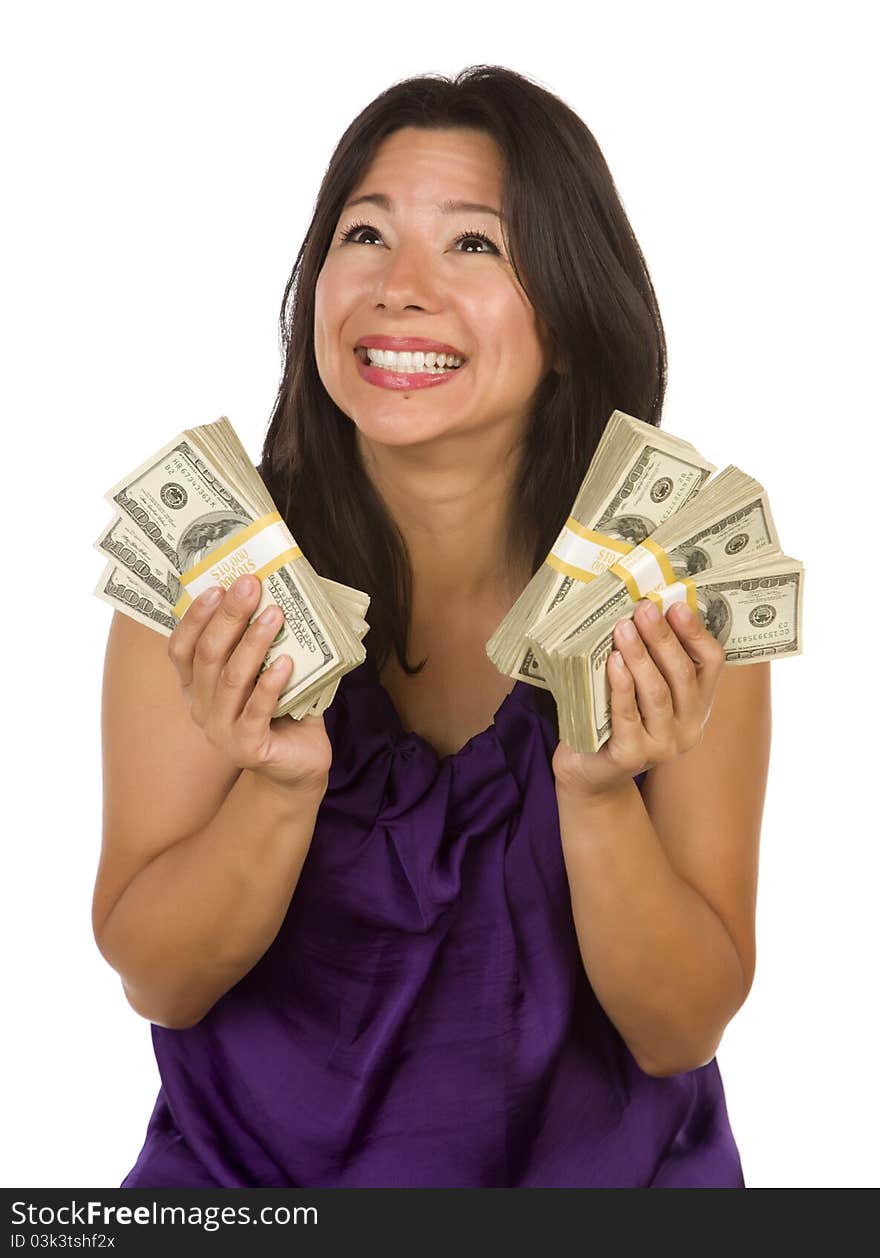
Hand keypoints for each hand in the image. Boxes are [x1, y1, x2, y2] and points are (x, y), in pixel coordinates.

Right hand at [167, 573, 332, 791]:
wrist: (298, 765)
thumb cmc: (283, 711)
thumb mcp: (265, 673)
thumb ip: (261, 643)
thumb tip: (275, 592)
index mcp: (197, 687)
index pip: (181, 648)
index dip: (195, 616)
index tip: (217, 586)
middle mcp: (201, 708)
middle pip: (207, 655)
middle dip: (228, 616)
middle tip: (250, 586)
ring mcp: (220, 731)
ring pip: (231, 678)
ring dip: (252, 642)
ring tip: (275, 614)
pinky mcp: (247, 748)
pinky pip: (256, 710)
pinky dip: (270, 683)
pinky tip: (286, 662)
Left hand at [551, 598, 725, 799]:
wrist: (589, 770)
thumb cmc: (615, 718)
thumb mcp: (641, 687)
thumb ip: (652, 658)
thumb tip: (647, 607)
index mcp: (698, 704)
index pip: (712, 663)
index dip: (696, 632)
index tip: (675, 605)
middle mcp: (689, 727)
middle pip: (682, 674)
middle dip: (663, 637)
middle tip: (643, 609)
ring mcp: (663, 746)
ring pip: (657, 693)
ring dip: (640, 656)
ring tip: (623, 627)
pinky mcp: (632, 756)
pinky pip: (628, 714)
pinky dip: (621, 685)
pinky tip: (613, 661)